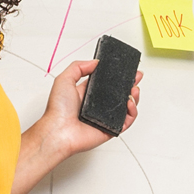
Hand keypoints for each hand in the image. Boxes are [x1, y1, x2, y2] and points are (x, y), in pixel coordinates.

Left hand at [29, 59, 143, 157]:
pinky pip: (126, 121)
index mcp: (87, 94)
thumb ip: (79, 67)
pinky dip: (132, 112)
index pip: (107, 83)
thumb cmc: (57, 110)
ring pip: (126, 107)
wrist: (59, 131)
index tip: (126, 69)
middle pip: (119, 94)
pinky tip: (129, 103)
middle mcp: (97, 106)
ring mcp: (104, 118)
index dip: (117, 76)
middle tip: (136, 77)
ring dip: (133, 97)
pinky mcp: (110, 129)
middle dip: (130, 84)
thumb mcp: (64, 79)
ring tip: (134, 90)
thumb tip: (95, 61)